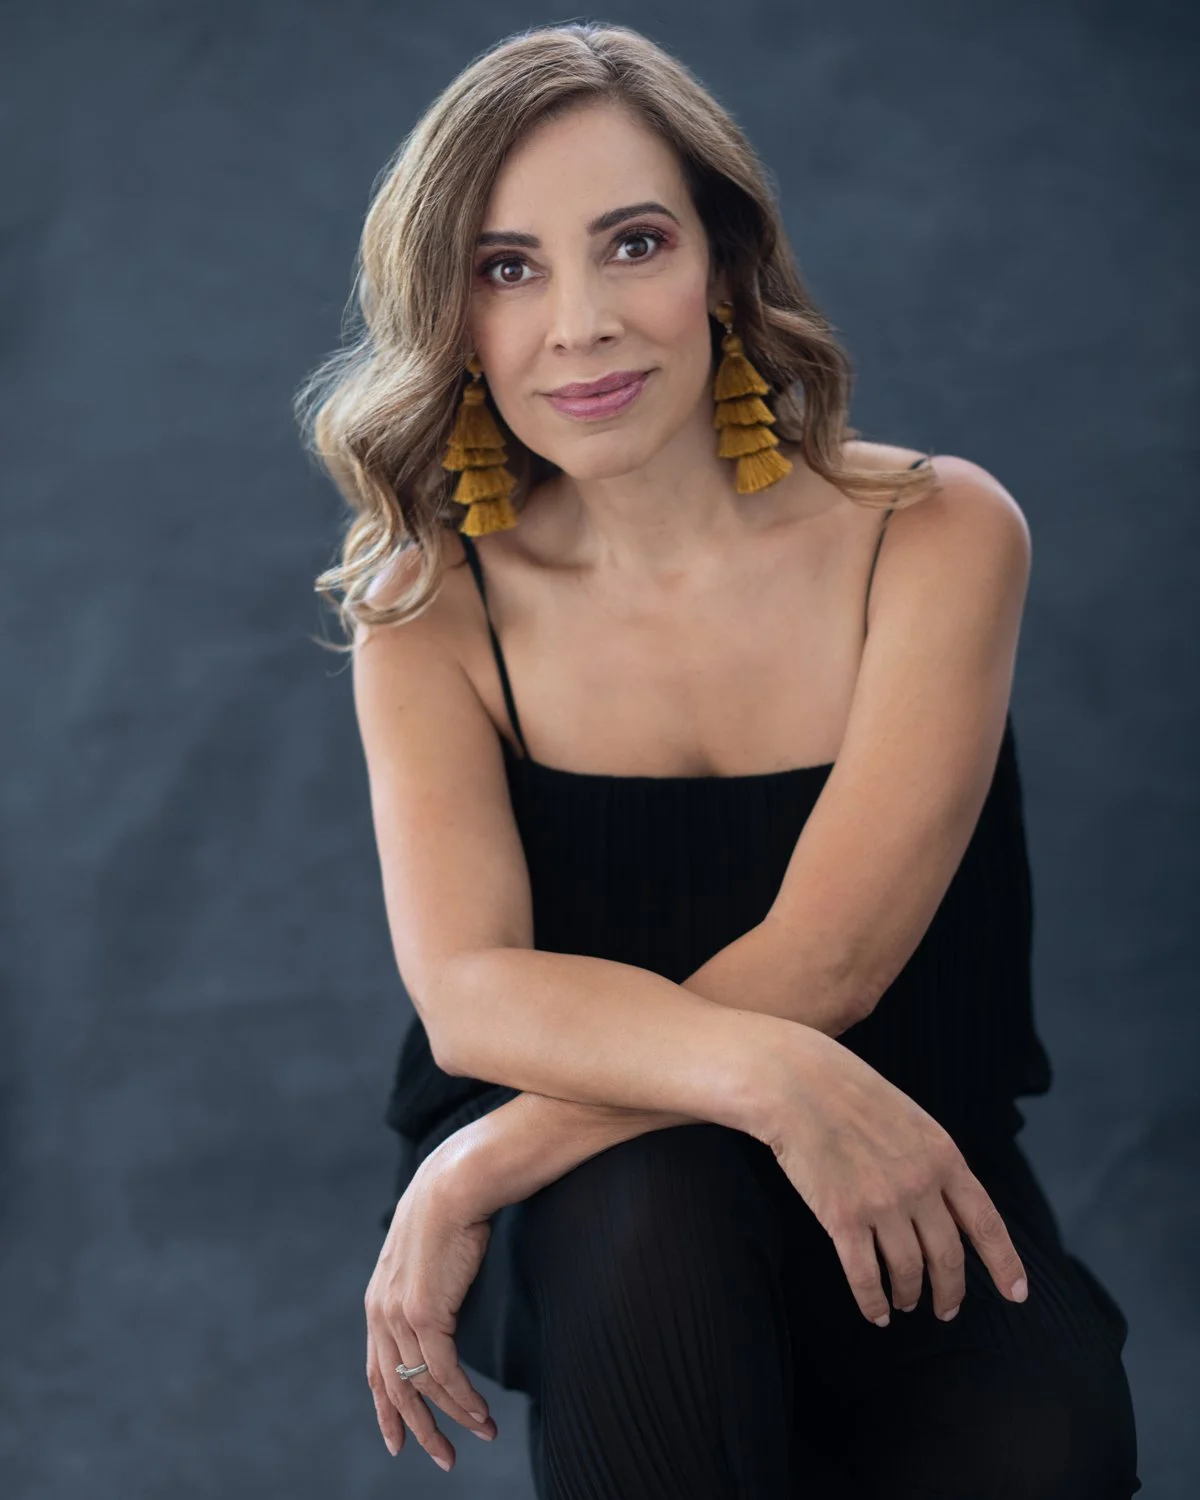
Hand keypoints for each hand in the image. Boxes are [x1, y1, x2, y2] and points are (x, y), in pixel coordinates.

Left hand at [364, 1150, 498, 1470]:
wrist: (457, 1181)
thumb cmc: (451, 1206)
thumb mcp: (428, 1249)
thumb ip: (425, 1278)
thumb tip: (443, 1287)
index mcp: (378, 1298)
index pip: (377, 1369)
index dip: (388, 1409)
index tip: (400, 1440)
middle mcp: (381, 1312)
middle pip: (394, 1389)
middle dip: (419, 1429)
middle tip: (443, 1458)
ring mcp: (399, 1315)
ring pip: (422, 1387)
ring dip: (454, 1418)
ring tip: (484, 1434)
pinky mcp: (424, 1314)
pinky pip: (444, 1373)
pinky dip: (464, 1400)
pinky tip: (483, 1414)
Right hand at [757, 1029, 1029, 1324]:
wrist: (796, 1082)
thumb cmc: (849, 1092)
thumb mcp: (910, 1118)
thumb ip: (932, 1160)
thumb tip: (947, 1205)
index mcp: (943, 1156)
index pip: (986, 1223)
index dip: (1004, 1263)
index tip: (1016, 1294)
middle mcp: (919, 1184)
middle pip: (948, 1257)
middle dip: (950, 1291)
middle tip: (947, 1310)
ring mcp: (882, 1203)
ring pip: (909, 1271)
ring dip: (909, 1295)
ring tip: (905, 1304)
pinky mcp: (843, 1218)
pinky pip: (865, 1276)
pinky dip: (873, 1301)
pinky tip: (876, 1312)